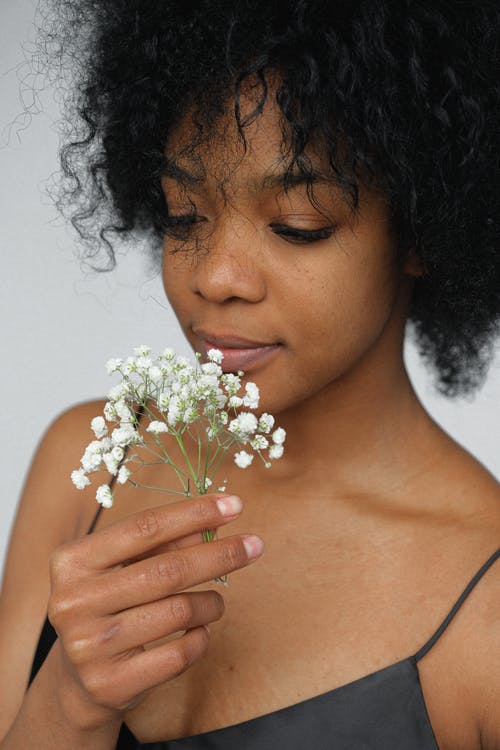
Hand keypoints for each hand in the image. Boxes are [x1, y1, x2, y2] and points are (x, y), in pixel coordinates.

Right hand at [46, 494, 261, 729]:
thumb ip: (163, 543)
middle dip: (220, 554)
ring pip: (179, 612)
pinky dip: (201, 638)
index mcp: (72, 561)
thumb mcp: (124, 566)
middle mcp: (74, 602)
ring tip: (216, 602)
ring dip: (211, 603)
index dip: (194, 514)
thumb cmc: (109, 604)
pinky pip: (179, 654)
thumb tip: (213, 522)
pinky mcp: (110, 684)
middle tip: (255, 545)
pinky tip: (200, 632)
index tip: (235, 505)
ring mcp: (89, 646)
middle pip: (168, 570)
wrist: (78, 679)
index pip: (145, 528)